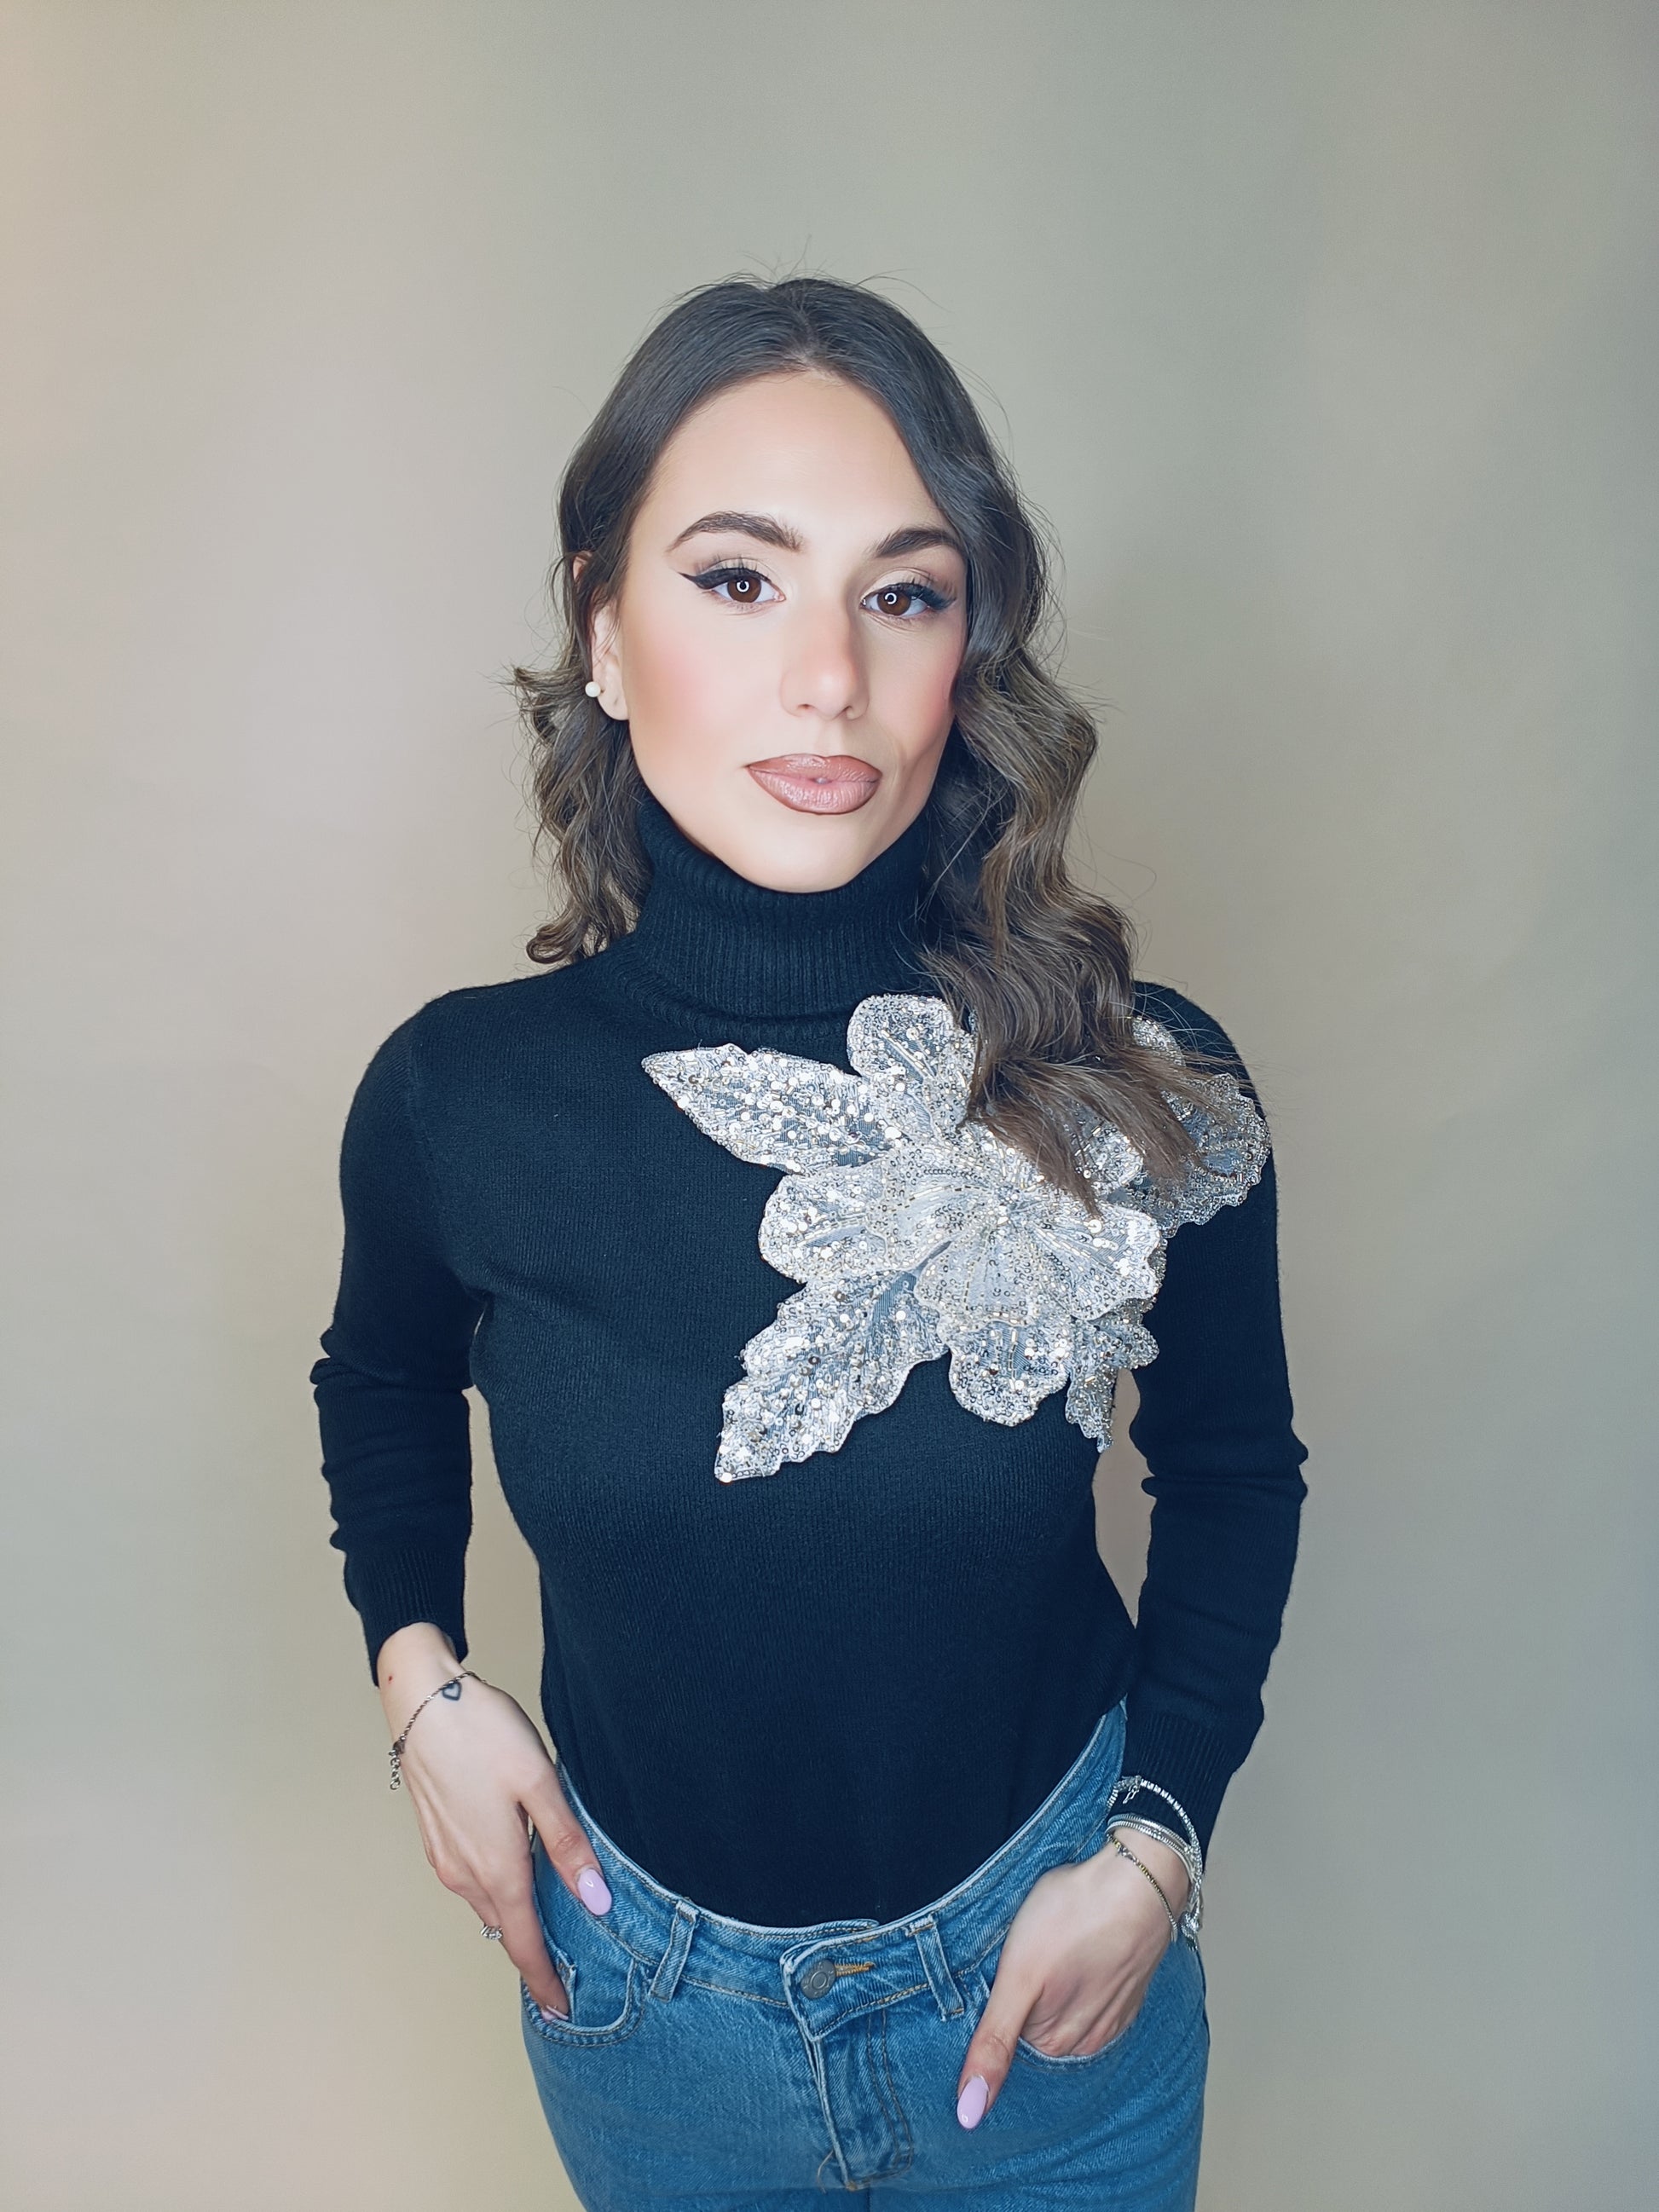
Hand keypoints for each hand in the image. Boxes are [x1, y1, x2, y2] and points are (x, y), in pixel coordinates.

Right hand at [375, 1623, 613, 2023]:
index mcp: (498, 1867)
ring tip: (551, 1921)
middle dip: (535, 1952)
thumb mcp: (540, 1782)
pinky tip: (518, 1870)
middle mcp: (466, 1874)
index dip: (545, 1982)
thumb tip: (596, 1901)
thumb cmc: (483, 1733)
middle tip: (569, 1968)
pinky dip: (498, 1891)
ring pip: (488, 1904)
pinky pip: (472, 1882)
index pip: (524, 1945)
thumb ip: (568, 1844)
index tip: (563, 2010)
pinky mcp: (437, 1839)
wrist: (421, 1701)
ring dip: (516, 1919)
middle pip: (507, 1929)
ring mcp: (446, 1859)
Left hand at [954, 1828, 1189, 2128]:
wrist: (1139, 1876)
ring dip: (1048, 1991)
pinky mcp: (1125, 1987)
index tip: (994, 1981)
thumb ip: (993, 2043)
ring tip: (1048, 1952)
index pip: (1005, 2045)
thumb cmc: (1075, 1916)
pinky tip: (1073, 1950)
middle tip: (1023, 1960)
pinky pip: (1088, 1996)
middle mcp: (1087, 2040)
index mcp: (1057, 2043)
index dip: (992, 2010)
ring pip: (1062, 2013)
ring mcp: (1111, 2013)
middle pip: (1034, 2031)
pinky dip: (1075, 1978)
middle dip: (1020, 2004)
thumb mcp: (1018, 1978)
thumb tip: (969, 2114)